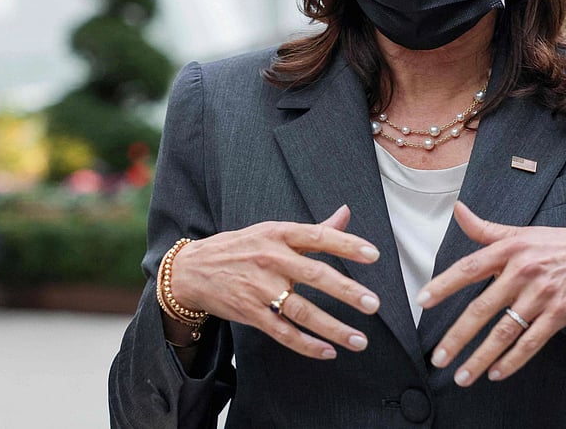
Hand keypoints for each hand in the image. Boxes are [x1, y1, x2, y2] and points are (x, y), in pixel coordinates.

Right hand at [169, 205, 380, 359]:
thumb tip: (346, 213)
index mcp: (279, 234)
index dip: (347, 244)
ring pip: (301, 310)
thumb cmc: (242, 248)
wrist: (192, 270)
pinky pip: (282, 332)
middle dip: (346, 291)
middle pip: (314, 275)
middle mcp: (270, 259)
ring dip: (333, 327)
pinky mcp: (249, 313)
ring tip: (359, 340)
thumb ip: (314, 229)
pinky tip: (328, 351)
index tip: (373, 255)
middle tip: (373, 304)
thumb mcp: (273, 231)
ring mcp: (259, 288)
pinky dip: (306, 344)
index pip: (318, 236)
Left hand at [419, 202, 565, 385]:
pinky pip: (531, 342)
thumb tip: (458, 209)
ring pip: (505, 331)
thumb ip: (486, 229)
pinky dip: (512, 360)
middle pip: (482, 307)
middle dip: (457, 336)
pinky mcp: (559, 315)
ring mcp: (542, 295)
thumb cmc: (557, 245)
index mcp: (510, 250)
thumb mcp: (522, 233)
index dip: (444, 284)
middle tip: (438, 357)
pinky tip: (495, 373)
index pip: (469, 268)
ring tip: (461, 376)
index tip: (423, 301)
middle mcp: (524, 272)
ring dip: (481, 357)